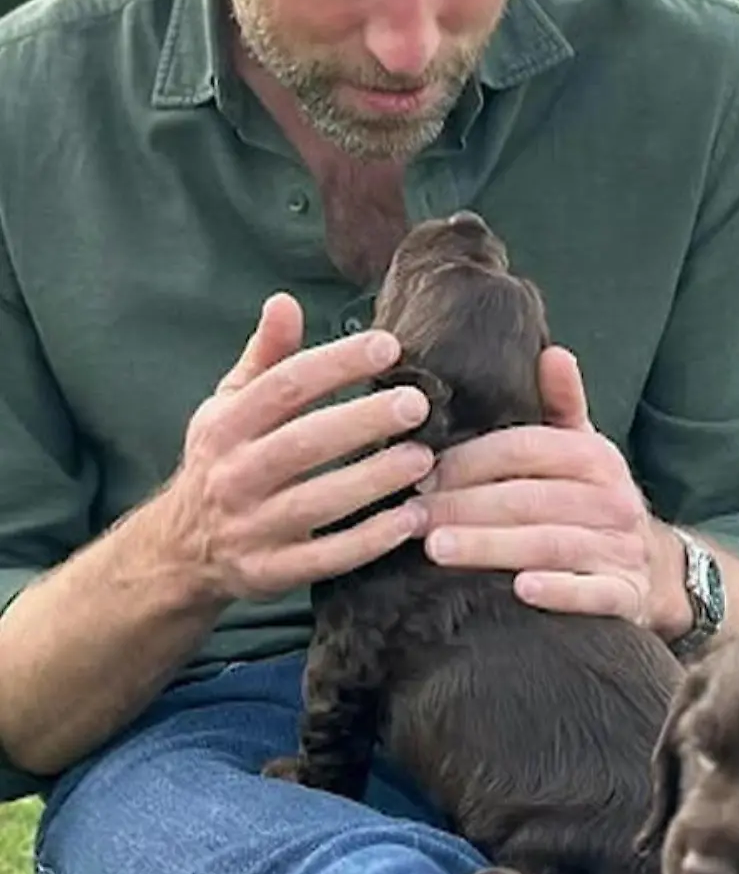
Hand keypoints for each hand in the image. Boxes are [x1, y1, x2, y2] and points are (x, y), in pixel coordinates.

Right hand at [164, 294, 434, 601]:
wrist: (178, 552)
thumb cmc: (221, 462)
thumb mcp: (228, 406)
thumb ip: (264, 358)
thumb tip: (284, 301)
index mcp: (225, 426)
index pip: (284, 386)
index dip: (336, 363)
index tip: (389, 346)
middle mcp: (233, 475)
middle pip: (303, 442)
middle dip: (363, 421)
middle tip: (418, 403)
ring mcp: (250, 528)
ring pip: (316, 502)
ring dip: (373, 480)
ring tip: (424, 458)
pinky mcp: (270, 573)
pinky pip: (324, 558)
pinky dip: (368, 541)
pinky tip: (411, 520)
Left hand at [410, 347, 689, 632]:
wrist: (655, 571)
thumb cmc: (594, 503)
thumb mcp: (584, 450)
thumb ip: (563, 404)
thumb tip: (553, 352)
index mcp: (595, 456)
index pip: (524, 449)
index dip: (469, 460)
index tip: (421, 473)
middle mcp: (613, 499)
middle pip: (528, 498)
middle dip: (464, 506)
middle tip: (411, 516)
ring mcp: (621, 549)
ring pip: (550, 545)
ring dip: (491, 546)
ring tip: (437, 549)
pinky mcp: (625, 596)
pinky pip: (592, 593)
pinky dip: (559, 591)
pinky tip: (521, 591)